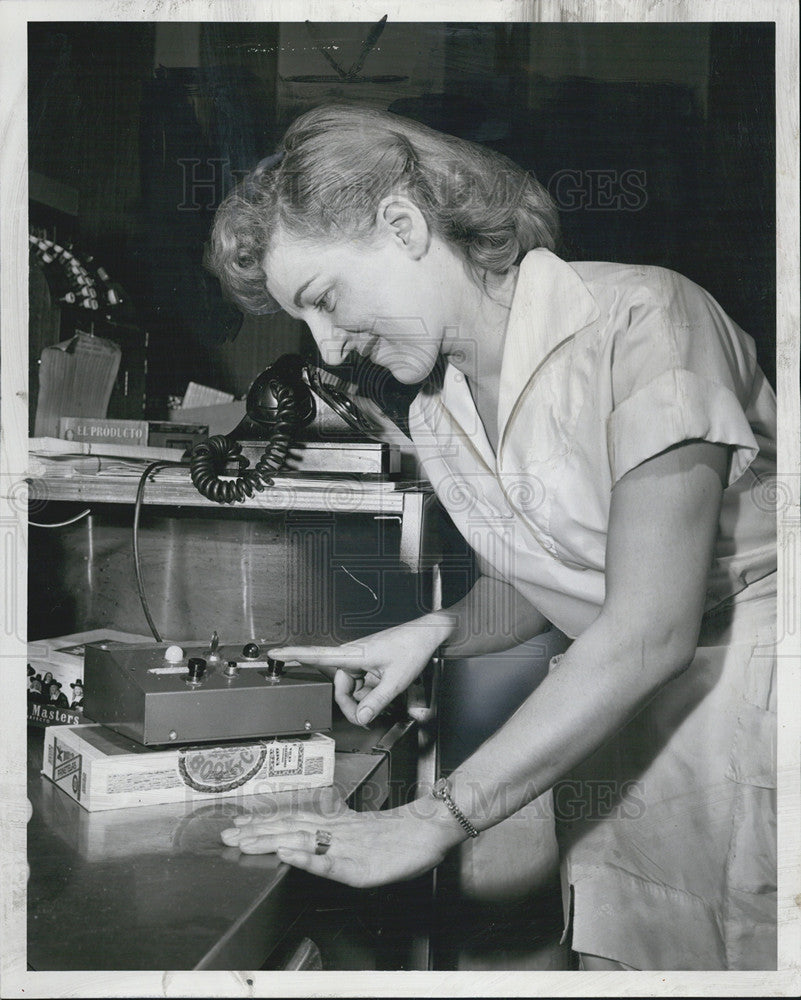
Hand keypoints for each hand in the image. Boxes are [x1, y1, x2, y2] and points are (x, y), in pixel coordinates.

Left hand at [220, 799, 464, 886]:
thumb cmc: (402, 834)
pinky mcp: (357, 865)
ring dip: (270, 841)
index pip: (294, 819)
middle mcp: (337, 832)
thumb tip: (320, 822)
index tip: (238, 823)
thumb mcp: (364, 830)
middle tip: (226, 834)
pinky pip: (328, 861)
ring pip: (302, 841)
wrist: (429, 830)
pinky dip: (306, 857)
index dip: (265, 821)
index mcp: (338, 824)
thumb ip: (340, 826)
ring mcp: (346, 847)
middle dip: (255, 832)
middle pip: (290, 828)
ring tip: (244, 842)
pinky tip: (287, 854)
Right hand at [269, 618, 449, 725]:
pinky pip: (359, 686)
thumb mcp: (396, 681)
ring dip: (363, 700)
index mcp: (353, 653)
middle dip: (351, 704)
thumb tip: (360, 718)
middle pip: (338, 687)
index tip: (273, 654)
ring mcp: (359, 660)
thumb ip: (376, 702)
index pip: (315, 654)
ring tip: (383, 700)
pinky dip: (369, 695)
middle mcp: (351, 655)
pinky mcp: (366, 665)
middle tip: (368, 715)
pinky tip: (383, 695)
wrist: (426, 637)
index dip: (292, 655)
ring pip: (349, 689)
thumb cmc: (411, 648)